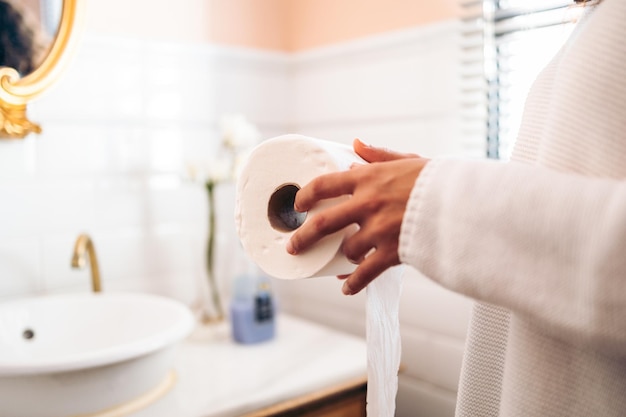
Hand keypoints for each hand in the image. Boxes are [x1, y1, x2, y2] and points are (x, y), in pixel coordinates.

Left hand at [286, 139, 428, 294]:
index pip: (324, 185)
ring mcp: (378, 230)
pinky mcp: (392, 252)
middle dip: (303, 237)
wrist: (465, 202)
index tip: (298, 206)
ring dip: (342, 257)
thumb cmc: (438, 180)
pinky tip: (345, 287)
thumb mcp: (408, 160)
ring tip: (341, 260)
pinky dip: (353, 283)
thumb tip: (355, 144)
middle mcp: (367, 204)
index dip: (306, 196)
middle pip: (323, 223)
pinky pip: (365, 273)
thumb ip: (379, 155)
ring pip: (347, 250)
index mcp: (368, 179)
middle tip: (292, 247)